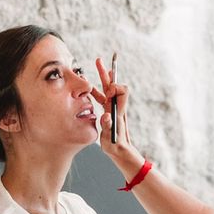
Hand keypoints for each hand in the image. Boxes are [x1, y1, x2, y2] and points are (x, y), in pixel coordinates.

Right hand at [94, 53, 139, 169]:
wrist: (121, 152)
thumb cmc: (115, 146)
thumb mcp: (109, 138)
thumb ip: (107, 126)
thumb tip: (105, 115)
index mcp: (119, 111)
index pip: (123, 91)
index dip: (116, 87)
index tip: (108, 91)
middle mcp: (117, 107)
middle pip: (114, 86)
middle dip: (107, 73)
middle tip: (99, 61)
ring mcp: (113, 109)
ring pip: (108, 90)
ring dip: (103, 78)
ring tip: (98, 66)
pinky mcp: (109, 112)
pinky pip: (103, 98)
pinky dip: (98, 91)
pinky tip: (90, 88)